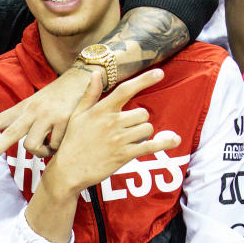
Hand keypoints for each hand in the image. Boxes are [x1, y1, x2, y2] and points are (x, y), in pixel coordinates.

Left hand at [0, 67, 106, 166]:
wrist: (84, 77)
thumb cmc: (60, 95)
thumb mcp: (39, 104)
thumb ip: (29, 122)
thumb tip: (24, 146)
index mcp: (24, 108)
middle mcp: (32, 111)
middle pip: (9, 135)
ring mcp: (48, 116)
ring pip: (32, 146)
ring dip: (41, 152)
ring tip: (51, 147)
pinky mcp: (64, 121)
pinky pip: (56, 146)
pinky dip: (60, 147)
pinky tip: (67, 137)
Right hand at [47, 70, 179, 194]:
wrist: (69, 170)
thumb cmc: (72, 141)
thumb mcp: (77, 115)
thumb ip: (90, 94)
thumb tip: (96, 73)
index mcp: (101, 110)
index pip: (126, 90)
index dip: (144, 80)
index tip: (159, 73)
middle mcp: (112, 123)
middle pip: (142, 113)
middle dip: (139, 119)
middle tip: (127, 128)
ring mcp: (119, 139)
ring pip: (147, 128)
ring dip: (143, 133)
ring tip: (128, 139)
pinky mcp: (125, 155)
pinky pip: (150, 146)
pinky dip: (164, 143)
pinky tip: (174, 140)